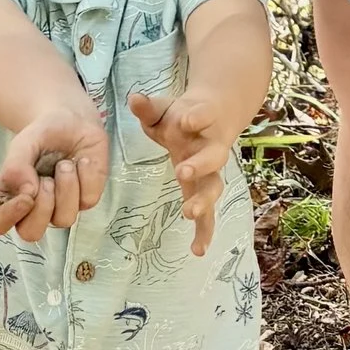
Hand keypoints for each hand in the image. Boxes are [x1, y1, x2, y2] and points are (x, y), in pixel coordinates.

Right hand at [0, 98, 111, 239]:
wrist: (72, 120)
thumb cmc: (41, 135)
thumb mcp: (23, 144)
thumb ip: (16, 167)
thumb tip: (27, 193)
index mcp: (11, 197)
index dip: (9, 216)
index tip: (26, 195)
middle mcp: (35, 209)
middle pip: (31, 233)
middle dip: (42, 207)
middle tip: (46, 180)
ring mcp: (62, 207)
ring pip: (63, 220)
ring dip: (65, 188)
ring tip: (65, 164)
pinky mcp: (86, 199)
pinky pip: (87, 200)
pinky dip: (85, 177)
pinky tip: (82, 161)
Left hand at [129, 85, 242, 257]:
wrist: (216, 117)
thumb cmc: (183, 115)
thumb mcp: (165, 108)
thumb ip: (149, 108)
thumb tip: (133, 98)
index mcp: (202, 121)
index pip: (202, 115)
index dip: (197, 117)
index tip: (187, 120)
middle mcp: (212, 146)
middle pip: (214, 158)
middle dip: (200, 166)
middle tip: (183, 173)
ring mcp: (211, 171)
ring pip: (214, 186)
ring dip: (204, 200)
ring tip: (190, 214)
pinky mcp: (205, 190)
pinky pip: (209, 214)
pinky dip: (205, 231)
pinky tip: (198, 250)